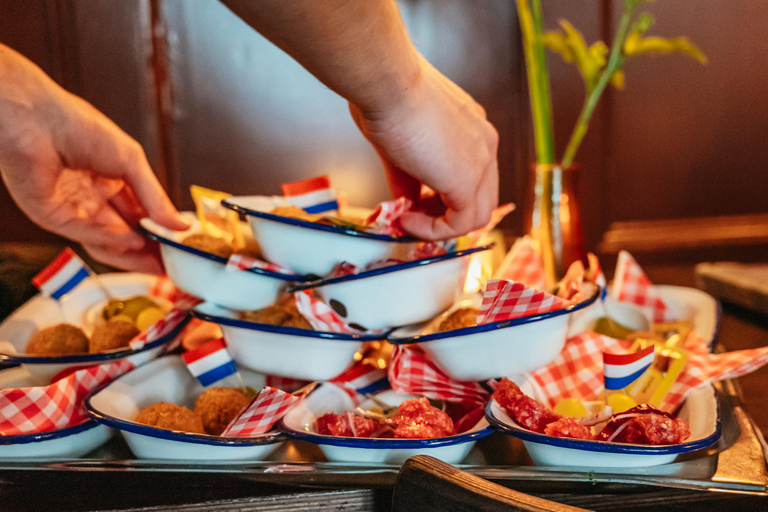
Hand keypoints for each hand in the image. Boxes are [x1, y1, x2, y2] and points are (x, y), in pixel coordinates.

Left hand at [0, 45, 188, 272]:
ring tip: (158, 262)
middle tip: (173, 264)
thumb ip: (155, 197)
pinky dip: (111, 240)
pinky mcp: (54, 217)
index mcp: (112, 181)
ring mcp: (73, 210)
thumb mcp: (132, 161)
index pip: (140, 215)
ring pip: (107, 241)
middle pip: (125, 234)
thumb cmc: (77, 125)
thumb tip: (180, 225)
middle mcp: (93, 198)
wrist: (36, 119)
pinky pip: (86, 234)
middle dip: (149, 250)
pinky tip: (132, 241)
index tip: (180, 246)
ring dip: (133, 253)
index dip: (160, 232)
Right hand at [350, 56, 498, 239]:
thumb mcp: (399, 142)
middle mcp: (484, 142)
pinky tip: (407, 220)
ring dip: (441, 225)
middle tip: (412, 213)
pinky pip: (460, 224)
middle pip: (480, 196)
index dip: (442, 194)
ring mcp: (482, 161)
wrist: (386, 82)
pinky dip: (434, 230)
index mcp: (471, 127)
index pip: (471, 174)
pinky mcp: (468, 181)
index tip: (413, 200)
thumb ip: (407, 175)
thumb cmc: (384, 96)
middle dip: (446, 212)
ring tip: (407, 219)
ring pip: (478, 215)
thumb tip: (404, 200)